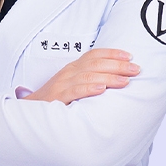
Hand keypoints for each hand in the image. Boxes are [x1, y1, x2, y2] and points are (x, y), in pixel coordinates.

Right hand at [23, 48, 139, 104]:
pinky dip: (88, 89)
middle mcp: (69, 73)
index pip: (94, 55)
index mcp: (73, 68)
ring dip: (109, 77)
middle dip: (117, 65)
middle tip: (136, 69)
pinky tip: (101, 90)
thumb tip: (114, 80)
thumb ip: (89, 80)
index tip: (130, 56)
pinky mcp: (58, 98)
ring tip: (125, 81)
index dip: (112, 53)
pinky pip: (75, 91)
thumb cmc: (55, 100)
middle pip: (95, 64)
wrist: (30, 111)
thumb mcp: (72, 84)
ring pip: (88, 76)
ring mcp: (62, 84)